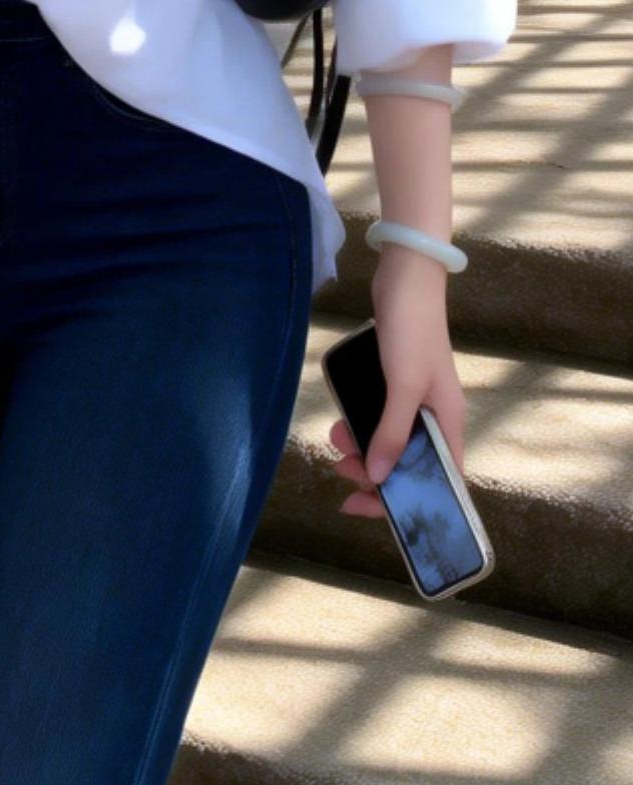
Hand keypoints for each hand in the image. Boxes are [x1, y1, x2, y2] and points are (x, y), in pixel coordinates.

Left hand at [328, 249, 466, 516]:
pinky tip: (341, 420)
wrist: (406, 276)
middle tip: (342, 468)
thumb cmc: (413, 330)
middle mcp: (434, 416)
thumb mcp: (402, 385)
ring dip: (363, 449)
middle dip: (375, 473)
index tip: (370, 507)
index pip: (439, 481)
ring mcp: (415, 398)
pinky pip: (378, 417)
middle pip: (409, 464)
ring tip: (336, 440)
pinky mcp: (396, 382)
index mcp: (448, 422)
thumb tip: (377, 479)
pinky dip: (360, 425)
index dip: (409, 502)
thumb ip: (391, 433)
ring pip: (390, 442)